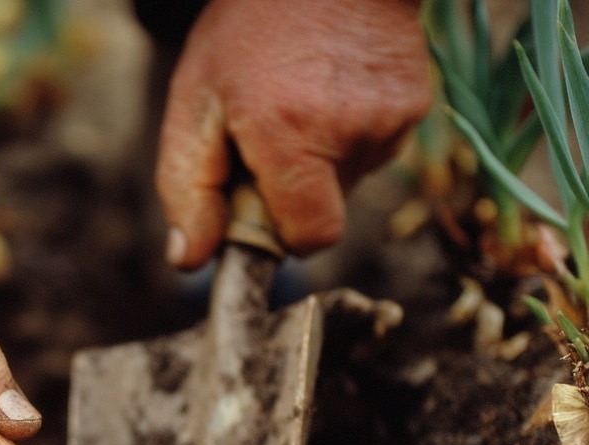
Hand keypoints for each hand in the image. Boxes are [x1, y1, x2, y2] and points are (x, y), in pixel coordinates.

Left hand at [156, 0, 430, 262]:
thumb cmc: (250, 27)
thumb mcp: (195, 102)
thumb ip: (187, 188)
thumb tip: (189, 260)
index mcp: (292, 135)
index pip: (310, 239)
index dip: (283, 235)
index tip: (260, 208)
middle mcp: (351, 130)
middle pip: (326, 213)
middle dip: (294, 193)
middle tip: (270, 137)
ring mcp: (392, 117)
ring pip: (349, 181)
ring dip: (321, 161)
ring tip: (301, 101)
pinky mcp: (414, 104)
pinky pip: (374, 149)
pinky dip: (349, 134)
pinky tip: (332, 90)